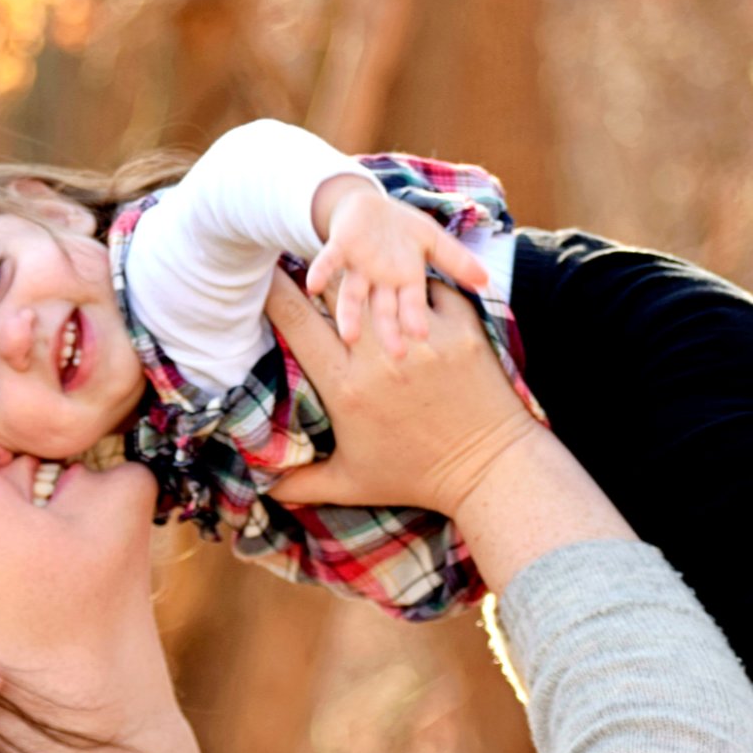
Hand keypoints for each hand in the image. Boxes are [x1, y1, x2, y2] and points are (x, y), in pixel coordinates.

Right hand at [263, 273, 541, 517]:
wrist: (488, 469)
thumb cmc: (415, 477)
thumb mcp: (352, 484)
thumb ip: (303, 484)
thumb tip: (266, 490)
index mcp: (345, 386)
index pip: (296, 321)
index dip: (273, 291)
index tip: (263, 276)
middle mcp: (380, 355)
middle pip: (336, 289)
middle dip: (319, 272)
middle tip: (311, 262)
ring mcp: (423, 336)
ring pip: (382, 282)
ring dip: (368, 274)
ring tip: (362, 265)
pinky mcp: (461, 326)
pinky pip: (430, 286)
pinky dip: (417, 285)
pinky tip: (410, 289)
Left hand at [304, 179, 491, 356]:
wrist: (364, 210)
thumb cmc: (400, 231)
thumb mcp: (432, 240)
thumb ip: (456, 260)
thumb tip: (486, 280)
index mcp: (404, 280)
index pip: (411, 303)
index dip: (415, 317)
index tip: (422, 336)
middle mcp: (380, 281)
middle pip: (383, 308)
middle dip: (388, 329)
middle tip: (394, 354)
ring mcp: (358, 268)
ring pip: (353, 294)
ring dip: (350, 313)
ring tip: (350, 334)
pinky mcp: (339, 249)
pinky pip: (328, 262)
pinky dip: (322, 271)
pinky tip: (312, 285)